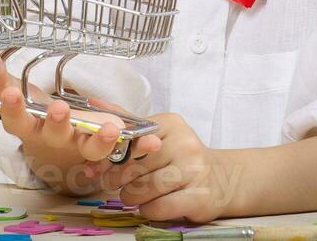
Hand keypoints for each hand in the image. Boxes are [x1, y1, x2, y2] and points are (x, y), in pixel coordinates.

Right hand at [0, 39, 159, 191]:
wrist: (55, 151)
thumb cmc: (33, 115)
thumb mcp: (12, 92)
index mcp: (30, 126)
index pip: (16, 118)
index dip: (12, 108)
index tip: (9, 93)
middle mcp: (55, 140)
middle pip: (55, 134)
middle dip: (57, 123)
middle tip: (60, 110)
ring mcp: (81, 146)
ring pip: (90, 149)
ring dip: (100, 140)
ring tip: (111, 128)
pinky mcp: (106, 148)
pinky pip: (123, 152)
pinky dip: (138, 148)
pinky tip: (153, 141)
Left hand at [90, 113, 228, 222]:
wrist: (221, 180)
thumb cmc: (181, 158)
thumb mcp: (160, 135)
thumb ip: (130, 126)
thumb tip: (95, 106)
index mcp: (171, 124)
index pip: (129, 138)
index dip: (110, 154)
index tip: (98, 166)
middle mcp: (185, 144)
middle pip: (134, 166)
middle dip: (116, 179)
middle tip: (113, 184)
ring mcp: (193, 171)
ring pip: (143, 189)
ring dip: (131, 197)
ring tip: (133, 195)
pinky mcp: (198, 198)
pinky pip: (157, 208)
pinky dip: (148, 210)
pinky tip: (151, 205)